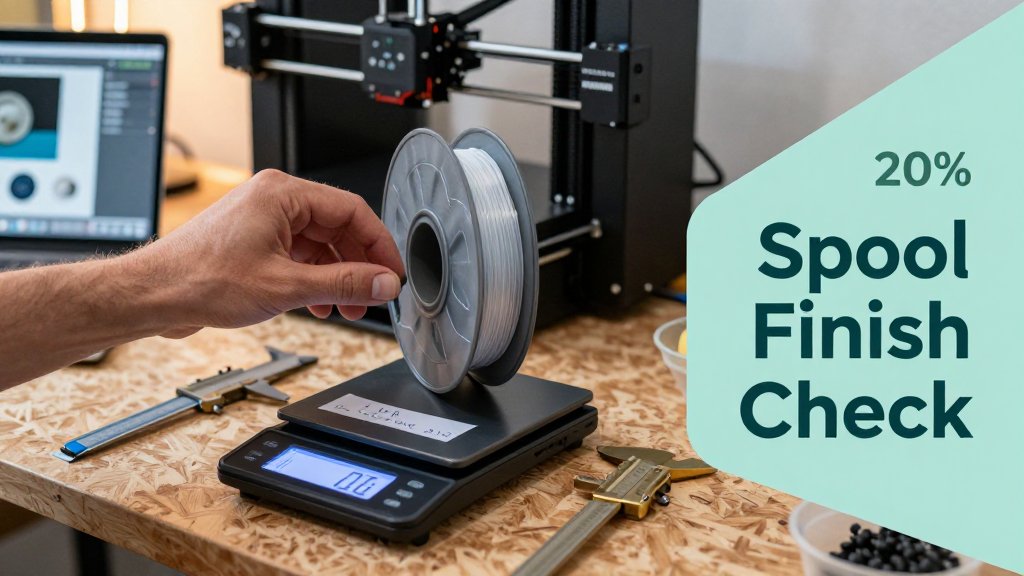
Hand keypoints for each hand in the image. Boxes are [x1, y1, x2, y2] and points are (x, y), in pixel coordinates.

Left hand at [132, 169, 404, 337]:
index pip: (352, 211)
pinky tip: (318, 303)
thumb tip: (382, 282)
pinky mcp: (253, 240)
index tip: (392, 273)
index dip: (379, 245)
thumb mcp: (286, 286)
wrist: (154, 295)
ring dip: (336, 276)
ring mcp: (262, 219)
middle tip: (372, 296)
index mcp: (282, 193)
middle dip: (358, 265)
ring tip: (345, 307)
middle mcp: (273, 199)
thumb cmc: (200, 280)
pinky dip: (314, 278)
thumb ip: (343, 284)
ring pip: (319, 243)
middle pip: (338, 227)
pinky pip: (298, 254)